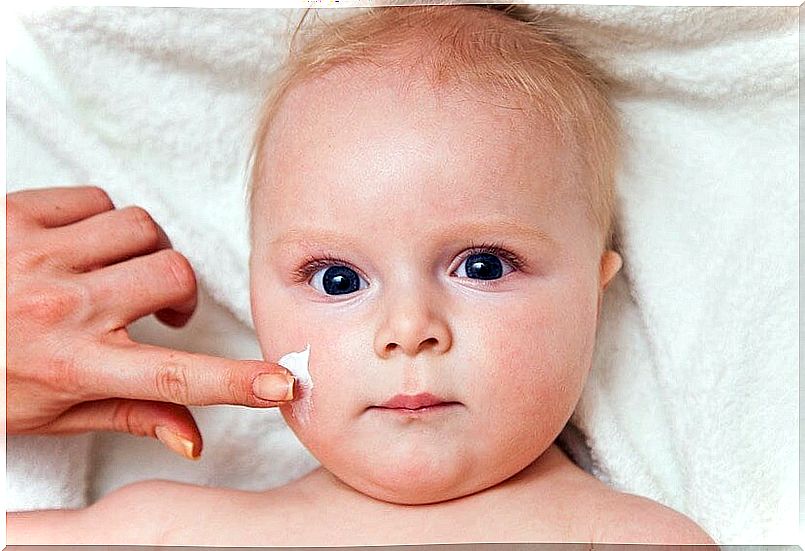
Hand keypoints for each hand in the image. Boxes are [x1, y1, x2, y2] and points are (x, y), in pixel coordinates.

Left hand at [7, 186, 294, 459]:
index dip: (236, 383)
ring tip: (115, 272)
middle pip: (173, 276)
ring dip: (143, 252)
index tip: (280, 383)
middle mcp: (60, 310)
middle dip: (177, 291)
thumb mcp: (49, 410)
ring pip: (143, 230)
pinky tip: (80, 246)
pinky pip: (97, 200)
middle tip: (157, 309)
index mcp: (72, 366)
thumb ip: (131, 415)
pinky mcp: (15, 214)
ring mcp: (36, 256)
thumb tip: (193, 437)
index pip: (173, 380)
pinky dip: (103, 221)